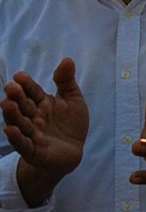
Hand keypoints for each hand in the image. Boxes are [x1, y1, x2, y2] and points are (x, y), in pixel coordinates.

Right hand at [1, 58, 87, 204]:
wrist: (73, 151)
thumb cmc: (70, 123)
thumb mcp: (73, 99)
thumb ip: (67, 81)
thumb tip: (67, 59)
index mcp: (42, 103)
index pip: (32, 92)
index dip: (26, 84)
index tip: (20, 75)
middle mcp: (33, 117)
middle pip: (23, 105)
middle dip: (16, 97)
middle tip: (10, 87)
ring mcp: (31, 134)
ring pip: (20, 123)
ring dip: (12, 114)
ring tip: (6, 104)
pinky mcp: (33, 151)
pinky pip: (23, 144)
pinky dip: (16, 138)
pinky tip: (10, 129)